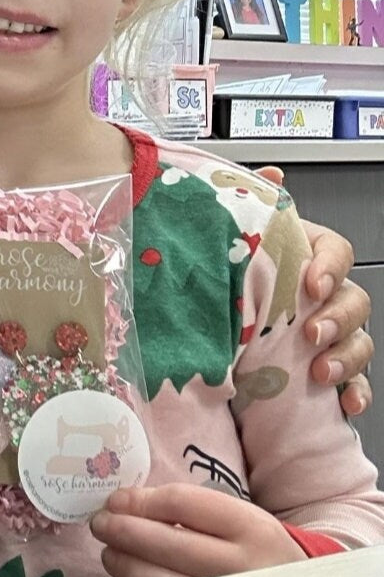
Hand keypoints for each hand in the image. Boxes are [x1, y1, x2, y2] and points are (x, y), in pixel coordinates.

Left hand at [90, 484, 304, 576]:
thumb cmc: (255, 550)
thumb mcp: (238, 519)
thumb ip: (189, 510)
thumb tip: (125, 504)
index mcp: (250, 526)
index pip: (182, 505)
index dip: (140, 501)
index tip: (115, 500)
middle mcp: (243, 567)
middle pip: (169, 544)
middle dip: (125, 531)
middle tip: (100, 523)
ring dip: (126, 564)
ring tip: (109, 552)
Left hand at [255, 166, 372, 416]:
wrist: (217, 322)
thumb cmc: (238, 271)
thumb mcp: (240, 236)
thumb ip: (257, 202)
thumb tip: (272, 176)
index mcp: (307, 255)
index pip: (337, 250)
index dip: (331, 265)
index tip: (313, 282)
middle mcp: (325, 294)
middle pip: (355, 299)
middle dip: (338, 317)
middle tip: (311, 331)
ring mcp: (330, 332)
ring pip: (359, 341)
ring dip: (346, 356)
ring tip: (320, 370)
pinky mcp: (326, 367)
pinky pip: (355, 380)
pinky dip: (355, 391)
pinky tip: (346, 401)